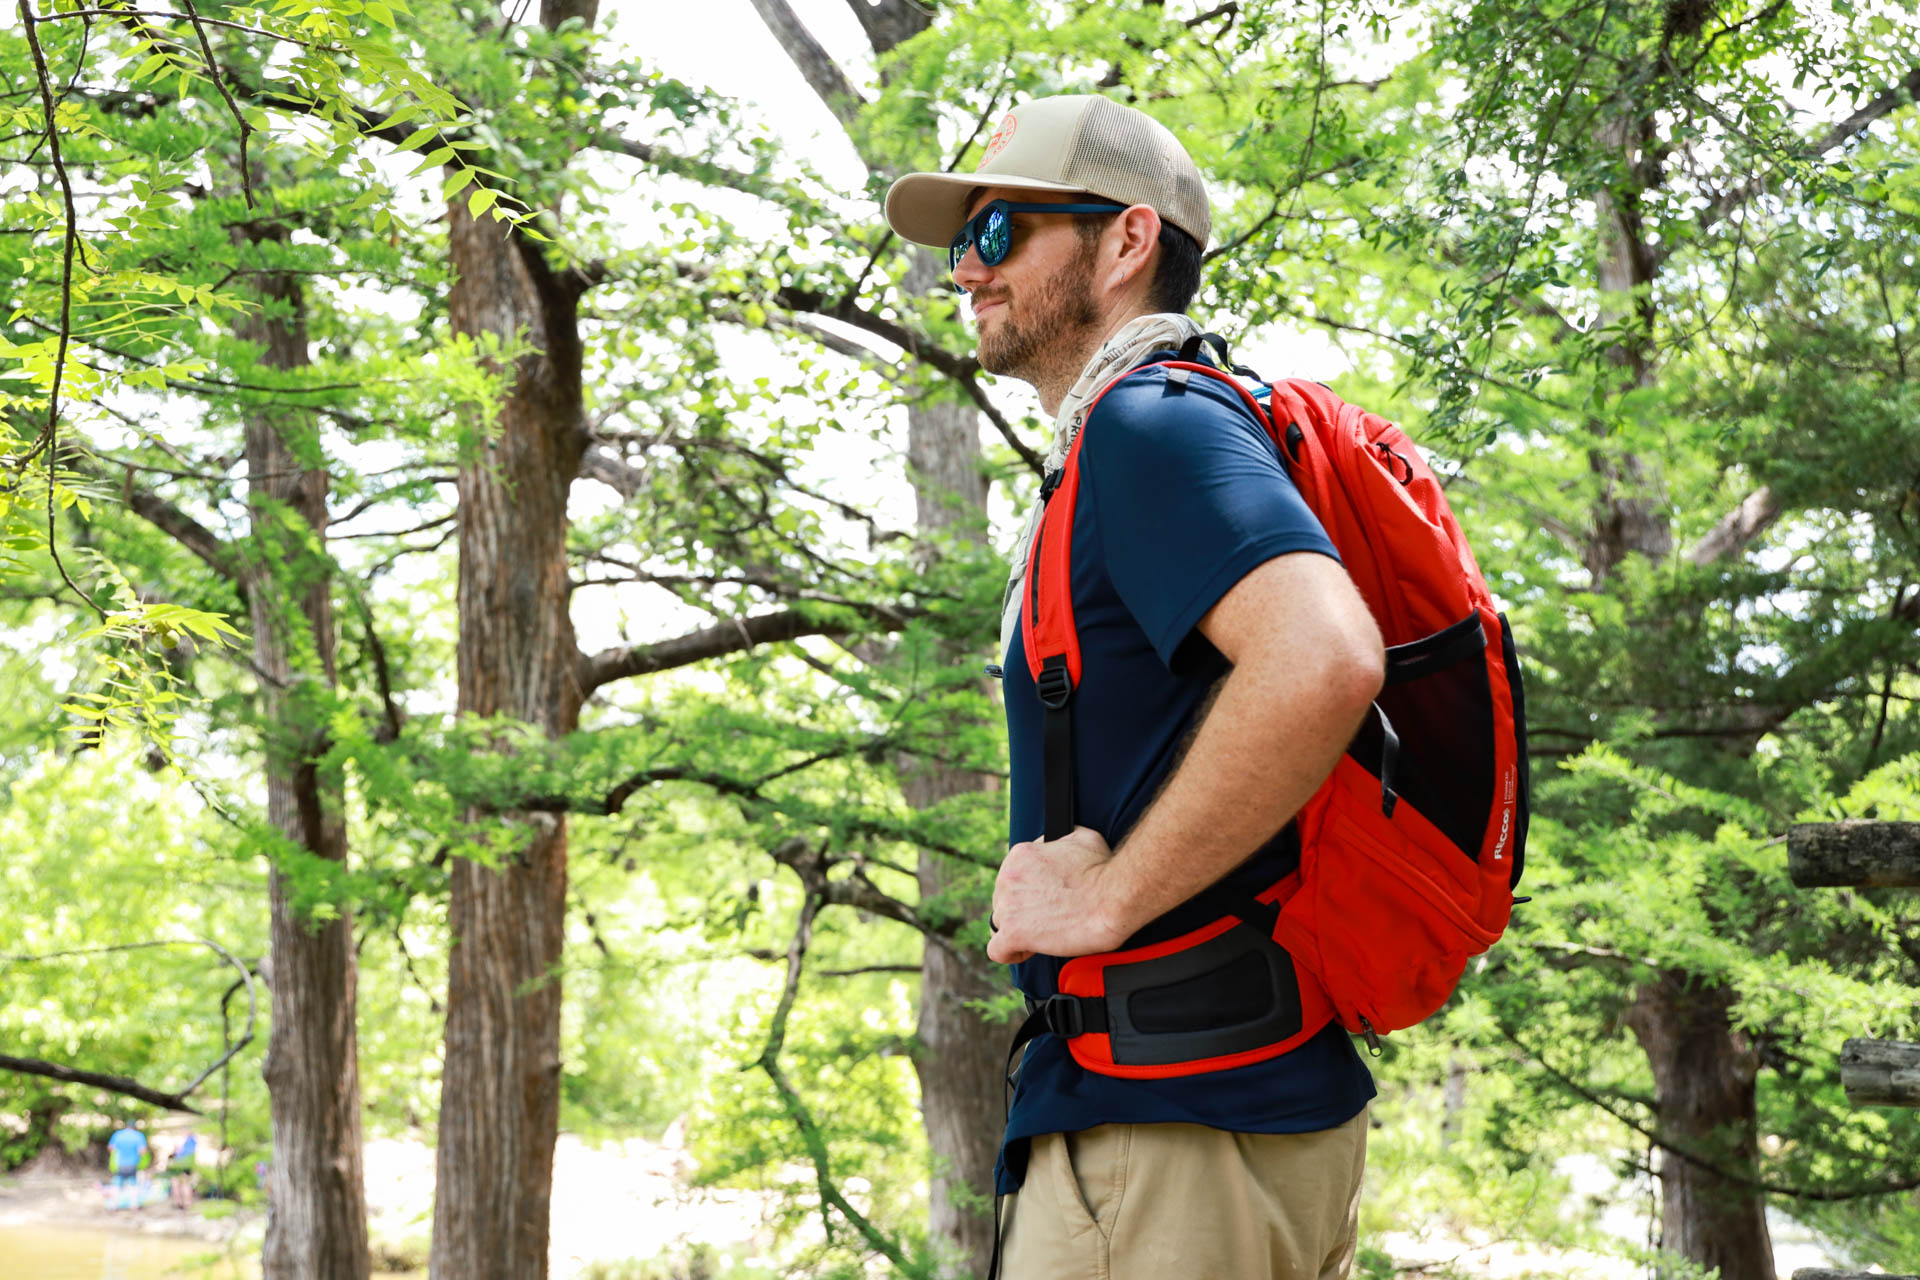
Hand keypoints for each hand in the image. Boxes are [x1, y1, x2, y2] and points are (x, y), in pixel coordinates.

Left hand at [986, 826, 1131, 964]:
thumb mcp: (1083, 838)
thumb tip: (1060, 843)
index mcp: (1021, 855)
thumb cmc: (1103, 871)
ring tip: (1042, 934)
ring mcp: (1009, 906)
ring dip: (1018, 929)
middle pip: (1004, 899)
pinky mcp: (1014, 933)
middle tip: (1050, 915)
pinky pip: (997, 950)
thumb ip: (1062, 839)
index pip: (1013, 875)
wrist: (1113, 899)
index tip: (1046, 897)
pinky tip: (1027, 950)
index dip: (1030, 889)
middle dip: (1024, 909)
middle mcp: (1008, 878)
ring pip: (1000, 922)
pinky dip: (1011, 953)